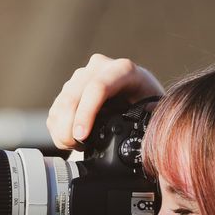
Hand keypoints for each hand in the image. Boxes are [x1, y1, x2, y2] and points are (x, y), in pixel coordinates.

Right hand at [47, 54, 163, 149]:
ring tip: (76, 146)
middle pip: (73, 96)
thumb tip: (148, 113)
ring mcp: (82, 77)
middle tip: (76, 147)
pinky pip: (55, 110)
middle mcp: (99, 68)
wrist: (137, 101)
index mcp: (123, 70)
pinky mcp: (70, 89)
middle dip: (69, 126)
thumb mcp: (158, 109)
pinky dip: (58, 130)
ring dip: (62, 130)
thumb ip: (155, 113)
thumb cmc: (149, 105)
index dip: (86, 113)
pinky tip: (70, 140)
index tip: (82, 136)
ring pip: (61, 104)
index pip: (98, 87)